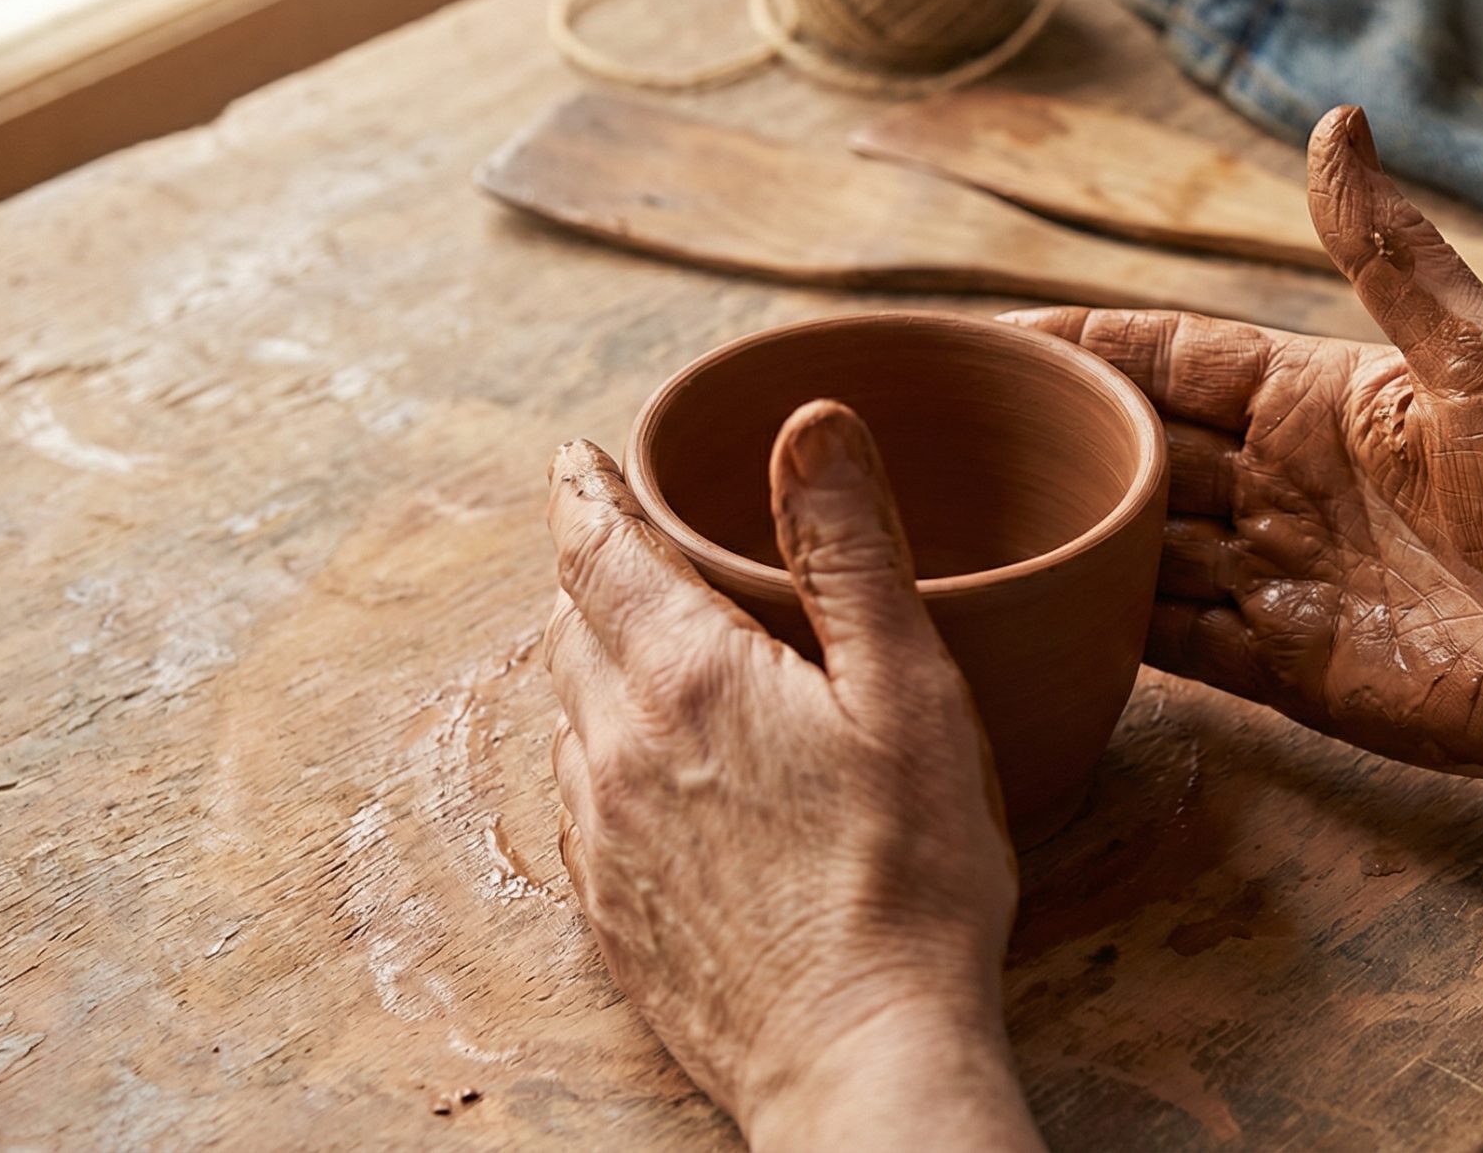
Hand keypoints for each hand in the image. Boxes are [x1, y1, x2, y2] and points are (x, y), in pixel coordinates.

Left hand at [543, 405, 1042, 1149]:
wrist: (859, 1057)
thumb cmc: (909, 879)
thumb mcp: (908, 693)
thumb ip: (852, 550)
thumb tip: (809, 424)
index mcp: (686, 676)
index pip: (597, 546)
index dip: (586, 488)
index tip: (581, 455)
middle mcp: (617, 748)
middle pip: (573, 623)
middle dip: (596, 566)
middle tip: (631, 533)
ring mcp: (604, 838)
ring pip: (573, 710)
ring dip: (600, 658)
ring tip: (649, 640)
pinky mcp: (612, 912)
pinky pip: (586, 797)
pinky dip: (609, 749)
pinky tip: (660, 766)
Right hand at [1006, 107, 1482, 870]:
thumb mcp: (1478, 356)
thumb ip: (1391, 253)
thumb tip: (1336, 118)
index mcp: (1317, 397)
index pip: (1168, 357)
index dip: (1083, 345)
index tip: (984, 336)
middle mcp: (1282, 483)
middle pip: (1139, 451)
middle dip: (1050, 438)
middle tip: (930, 434)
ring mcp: (1277, 578)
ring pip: (1140, 547)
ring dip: (1064, 535)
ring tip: (951, 529)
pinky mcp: (1285, 670)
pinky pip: (1171, 642)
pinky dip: (1104, 628)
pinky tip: (1029, 619)